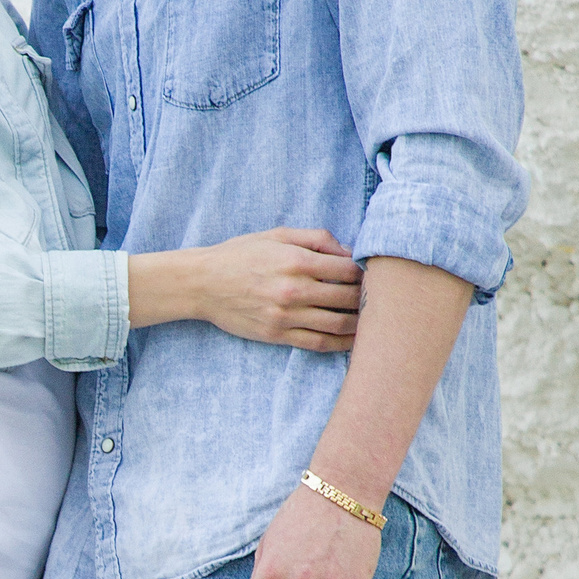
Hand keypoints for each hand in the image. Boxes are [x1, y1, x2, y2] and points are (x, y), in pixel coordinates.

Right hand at [196, 230, 360, 350]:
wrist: (203, 284)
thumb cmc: (241, 254)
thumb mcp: (278, 235)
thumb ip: (317, 238)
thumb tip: (349, 251)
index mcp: (297, 261)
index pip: (349, 270)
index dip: (365, 272)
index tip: (368, 274)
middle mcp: (294, 290)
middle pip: (349, 298)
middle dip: (366, 297)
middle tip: (375, 297)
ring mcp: (286, 316)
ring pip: (339, 324)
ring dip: (360, 322)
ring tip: (369, 319)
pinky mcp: (278, 335)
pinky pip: (319, 343)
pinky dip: (342, 344)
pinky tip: (352, 339)